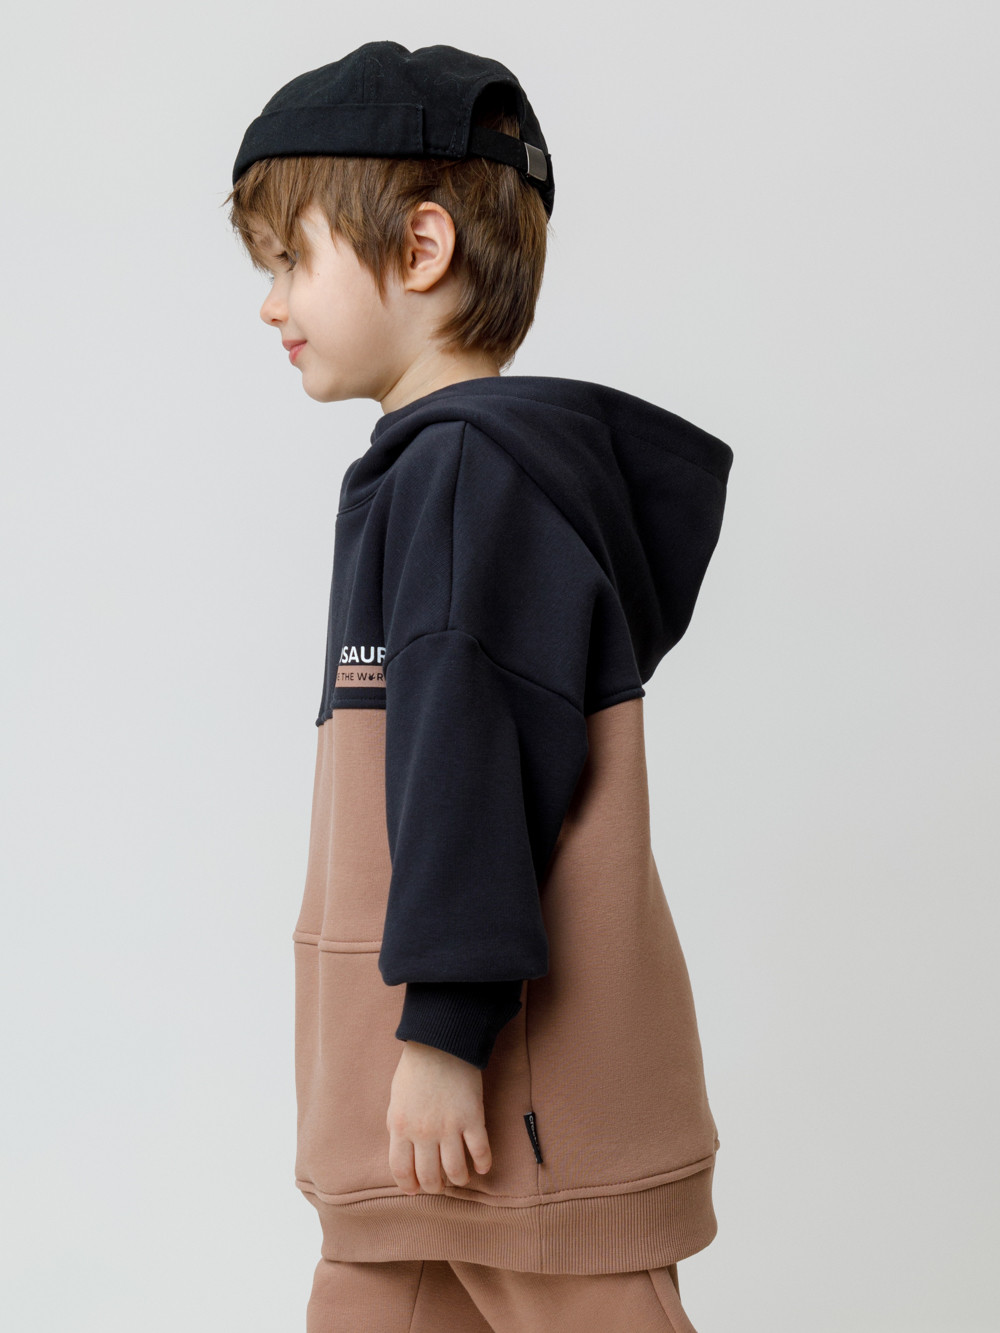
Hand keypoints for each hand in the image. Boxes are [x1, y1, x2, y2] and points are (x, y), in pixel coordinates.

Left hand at [386, 1040, 492, 1193]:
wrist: (441, 1043)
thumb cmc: (415, 1070)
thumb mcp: (396, 1100)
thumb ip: (399, 1127)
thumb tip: (405, 1152)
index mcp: (400, 1127)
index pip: (401, 1171)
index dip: (409, 1186)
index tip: (415, 1190)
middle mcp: (423, 1133)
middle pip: (429, 1177)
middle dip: (435, 1187)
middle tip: (440, 1184)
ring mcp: (449, 1127)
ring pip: (455, 1171)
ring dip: (458, 1180)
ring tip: (460, 1177)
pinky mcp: (472, 1118)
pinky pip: (480, 1152)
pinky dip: (482, 1164)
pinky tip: (481, 1167)